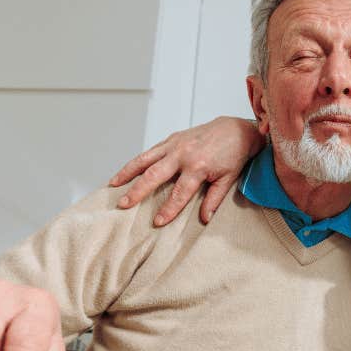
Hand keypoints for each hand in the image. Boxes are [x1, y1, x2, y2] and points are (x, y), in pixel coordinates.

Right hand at [110, 117, 264, 225]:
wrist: (236, 129)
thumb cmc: (233, 154)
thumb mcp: (228, 179)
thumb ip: (214, 199)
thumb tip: (205, 219)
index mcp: (198, 166)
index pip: (180, 193)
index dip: (168, 209)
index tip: (157, 222)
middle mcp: (182, 154)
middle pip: (154, 175)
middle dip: (138, 191)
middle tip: (124, 205)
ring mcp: (175, 145)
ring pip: (145, 159)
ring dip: (127, 172)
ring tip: (113, 185)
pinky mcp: (172, 139)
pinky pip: (150, 152)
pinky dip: (136, 162)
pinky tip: (126, 171)